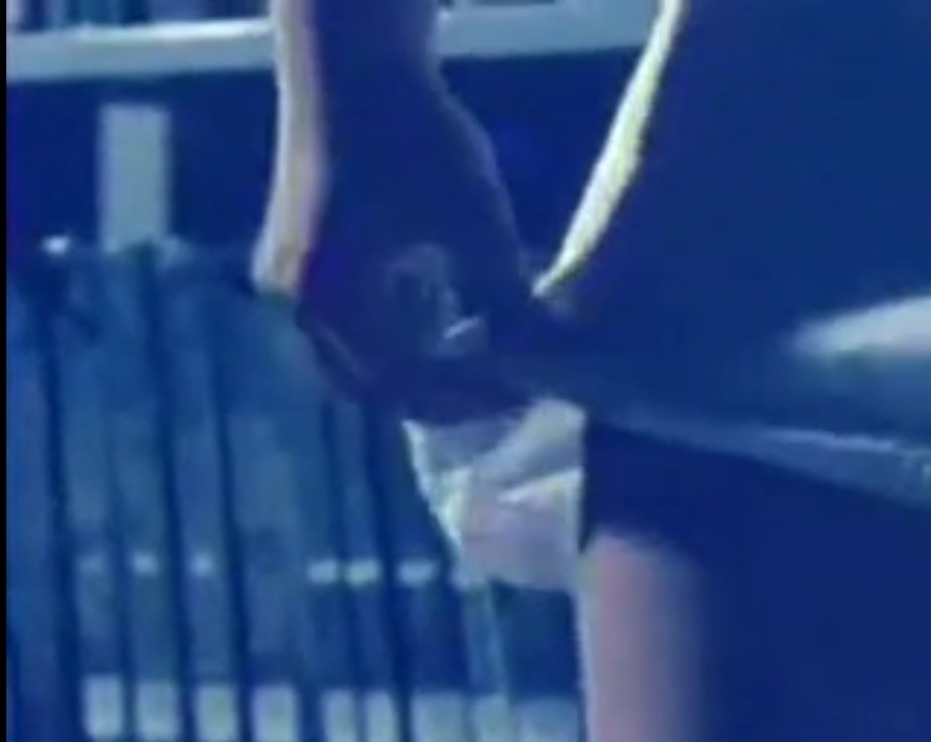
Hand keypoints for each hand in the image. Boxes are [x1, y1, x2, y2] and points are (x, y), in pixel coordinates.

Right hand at [253, 32, 531, 423]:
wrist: (353, 60)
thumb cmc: (416, 133)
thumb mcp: (477, 224)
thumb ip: (508, 299)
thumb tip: (548, 360)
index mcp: (332, 303)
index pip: (404, 390)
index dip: (471, 400)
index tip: (527, 390)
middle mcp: (296, 303)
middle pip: (375, 387)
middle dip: (443, 392)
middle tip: (510, 387)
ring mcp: (289, 281)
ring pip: (359, 356)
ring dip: (421, 363)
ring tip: (493, 355)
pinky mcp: (297, 256)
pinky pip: (348, 319)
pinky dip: (399, 328)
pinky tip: (459, 314)